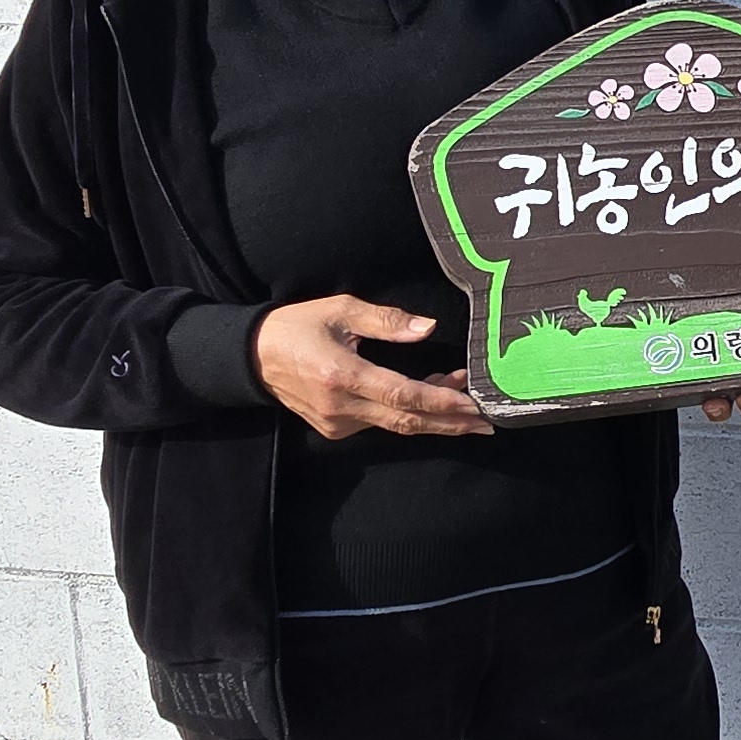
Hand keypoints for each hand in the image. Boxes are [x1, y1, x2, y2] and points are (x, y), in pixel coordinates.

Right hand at [254, 297, 494, 441]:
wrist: (254, 356)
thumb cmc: (298, 325)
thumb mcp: (341, 310)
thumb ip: (386, 320)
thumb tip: (428, 329)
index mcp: (343, 375)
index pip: (403, 396)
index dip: (442, 403)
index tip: (473, 404)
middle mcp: (341, 407)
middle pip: (407, 422)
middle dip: (450, 424)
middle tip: (487, 424)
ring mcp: (337, 423)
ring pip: (396, 425)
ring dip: (432, 417)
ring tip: (466, 406)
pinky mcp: (335, 429)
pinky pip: (380, 424)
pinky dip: (407, 415)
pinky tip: (429, 401)